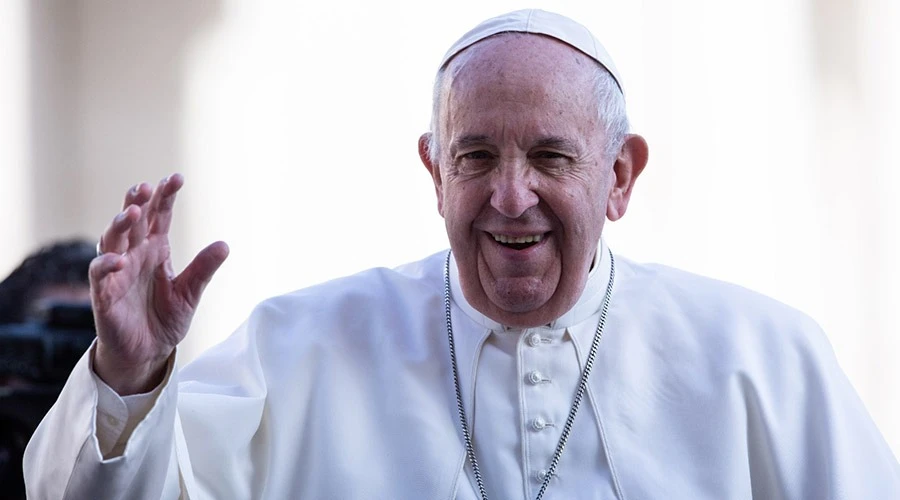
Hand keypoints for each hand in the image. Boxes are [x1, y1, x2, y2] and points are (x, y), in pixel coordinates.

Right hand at [90, 174, 228, 394]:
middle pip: (133, 221)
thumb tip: (225, 245)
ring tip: (133, 213)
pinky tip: (118, 260)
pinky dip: (106, 264)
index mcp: (155, 250)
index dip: (165, 197)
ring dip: (120, 225)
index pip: (159, 216)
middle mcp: (134, 255)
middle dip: (137, 202)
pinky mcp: (104, 295)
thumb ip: (203, 270)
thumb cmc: (165, 320)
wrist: (147, 353)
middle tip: (145, 187)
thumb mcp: (190, 293)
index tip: (176, 178)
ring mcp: (117, 273)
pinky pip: (99, 275)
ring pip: (112, 240)